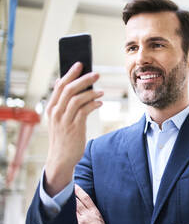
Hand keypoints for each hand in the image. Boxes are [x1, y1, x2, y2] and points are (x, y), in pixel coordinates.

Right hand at [44, 62, 102, 195]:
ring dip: (91, 92)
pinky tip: (100, 103)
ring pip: (77, 99)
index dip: (70, 73)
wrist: (61, 159)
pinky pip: (84, 111)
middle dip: (84, 79)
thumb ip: (63, 103)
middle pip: (69, 89)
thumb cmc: (63, 137)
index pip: (60, 86)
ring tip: (101, 91)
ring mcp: (64, 120)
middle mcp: (56, 112)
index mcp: (51, 108)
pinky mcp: (74, 128)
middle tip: (96, 73)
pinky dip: (93, 104)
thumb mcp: (59, 119)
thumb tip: (66, 84)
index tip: (80, 64)